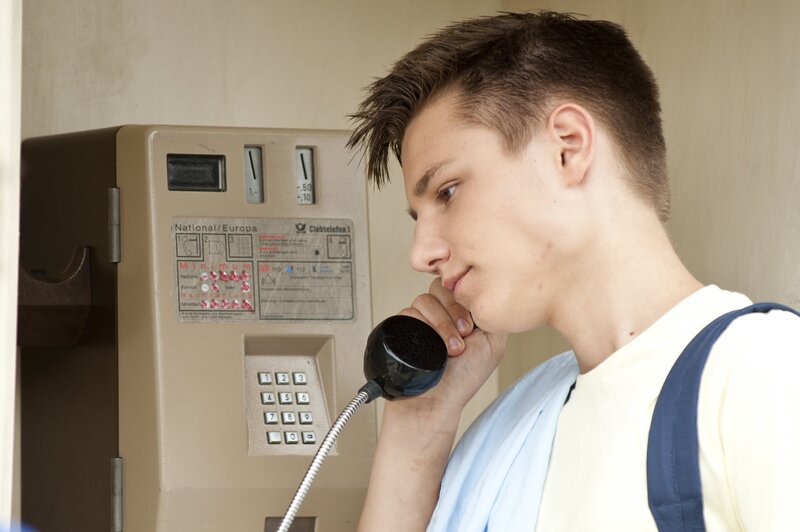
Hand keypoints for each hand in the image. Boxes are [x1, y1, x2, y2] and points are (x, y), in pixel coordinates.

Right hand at [398, 277, 506, 412]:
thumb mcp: (493, 343)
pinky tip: (432, 346)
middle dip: (454, 311)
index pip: (460, 285)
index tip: (473, 325)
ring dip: (441, 324)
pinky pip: (408, 312)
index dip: (466, 300)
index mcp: (462, 312)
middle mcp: (441, 313)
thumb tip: (488, 291)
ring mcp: (422, 320)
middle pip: (441, 287)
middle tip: (464, 335)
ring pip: (424, 299)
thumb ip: (493, 314)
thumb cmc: (464, 378)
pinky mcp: (404, 327)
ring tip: (451, 349)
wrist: (437, 401)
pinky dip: (422, 326)